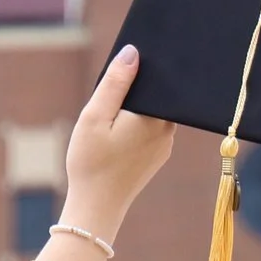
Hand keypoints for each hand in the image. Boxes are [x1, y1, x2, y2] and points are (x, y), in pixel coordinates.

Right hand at [61, 43, 174, 237]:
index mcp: (155, 116)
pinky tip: (116, 131)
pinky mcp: (158, 155)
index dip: (140, 67)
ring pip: (153, 112)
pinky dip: (135, 124)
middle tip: (110, 88)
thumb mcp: (95, 117)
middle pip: (156, 94)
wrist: (96, 209)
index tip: (122, 68)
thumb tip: (133, 52)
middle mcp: (168, 128)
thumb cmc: (91, 163)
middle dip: (136, 87)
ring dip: (134, 107)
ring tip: (110, 113)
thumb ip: (114, 83)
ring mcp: (165, 144)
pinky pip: (151, 128)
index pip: (156, 77)